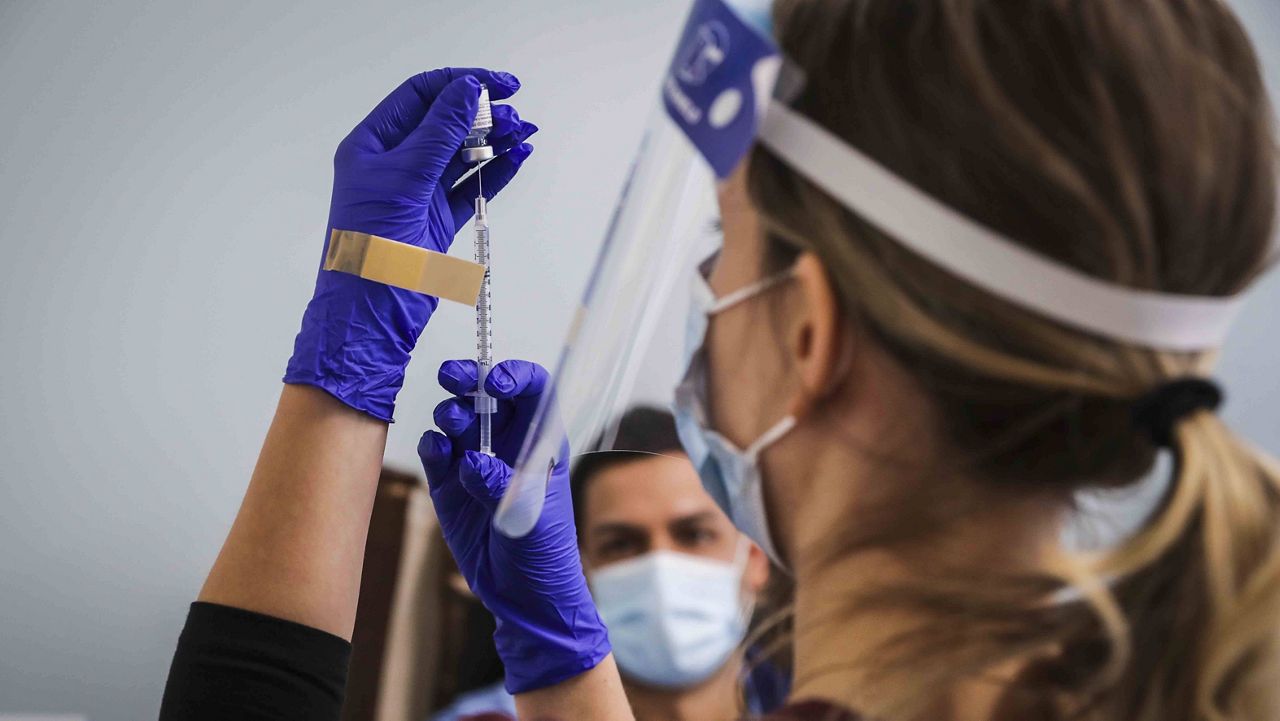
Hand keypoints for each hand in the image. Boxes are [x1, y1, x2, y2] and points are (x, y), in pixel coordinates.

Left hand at [284, 68, 538, 420]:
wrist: (371, 313)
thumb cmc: (371, 250)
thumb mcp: (405, 180)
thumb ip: (439, 134)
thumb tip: (467, 92)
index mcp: (372, 146)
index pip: (419, 97)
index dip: (459, 85)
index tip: (497, 84)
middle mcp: (394, 164)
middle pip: (445, 122)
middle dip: (482, 114)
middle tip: (515, 114)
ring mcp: (418, 191)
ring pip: (462, 153)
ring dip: (494, 141)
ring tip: (524, 132)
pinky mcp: (437, 218)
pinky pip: (471, 185)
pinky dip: (496, 171)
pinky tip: (518, 157)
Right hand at [418, 359, 610, 692]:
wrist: (523, 596)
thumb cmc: (545, 554)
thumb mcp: (533, 519)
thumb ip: (504, 488)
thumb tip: (473, 462)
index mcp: (541, 444)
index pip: (533, 392)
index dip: (516, 376)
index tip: (495, 382)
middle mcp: (508, 445)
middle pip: (487, 395)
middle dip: (468, 378)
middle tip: (451, 376)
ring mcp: (476, 463)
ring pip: (458, 419)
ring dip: (451, 413)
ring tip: (454, 426)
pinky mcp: (450, 485)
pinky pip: (437, 452)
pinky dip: (433, 445)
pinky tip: (438, 453)